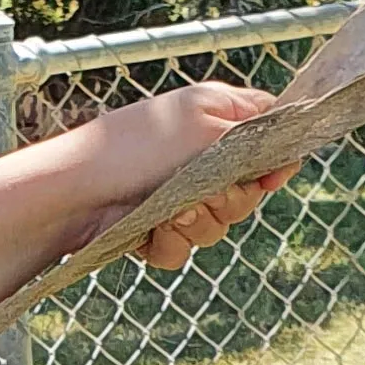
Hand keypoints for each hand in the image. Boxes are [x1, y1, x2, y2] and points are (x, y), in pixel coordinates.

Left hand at [97, 81, 288, 267]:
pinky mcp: (159, 227)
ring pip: (219, 225)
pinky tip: (151, 230)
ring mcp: (180, 193)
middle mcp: (202, 155)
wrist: (74, 191)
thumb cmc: (135, 147)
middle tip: (202, 191)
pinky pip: (186, 248)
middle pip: (250, 190)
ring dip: (197, 223)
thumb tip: (290, 153)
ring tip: (168, 211)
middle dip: (229, 200)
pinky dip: (170, 242)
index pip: (271, 135)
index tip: (268, 178)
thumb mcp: (204, 127)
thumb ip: (254, 137)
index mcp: (217, 116)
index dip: (276, 160)